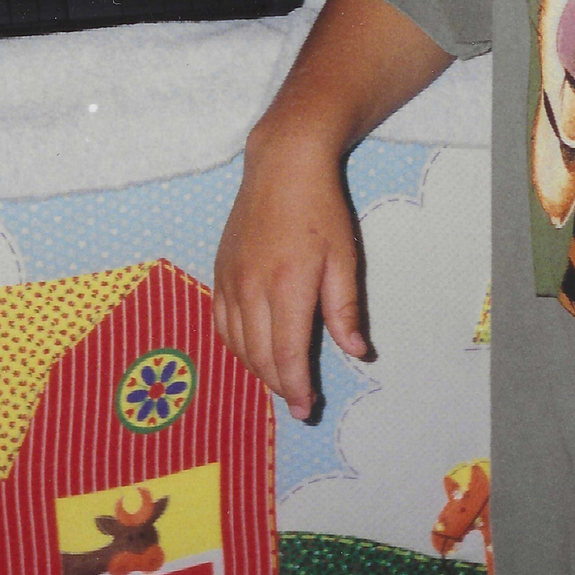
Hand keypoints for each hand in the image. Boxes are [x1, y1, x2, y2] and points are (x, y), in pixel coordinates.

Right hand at [213, 131, 369, 419]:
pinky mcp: (219, 272)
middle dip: (280, 385)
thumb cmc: (320, 210)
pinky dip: (237, 347)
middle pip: (259, 355)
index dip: (295, 387)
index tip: (306, 408)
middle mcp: (251, 287)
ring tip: (282, 381)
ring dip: (258, 369)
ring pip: (237, 344)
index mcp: (287, 285)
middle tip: (300, 404)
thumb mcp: (344, 258)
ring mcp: (230, 280)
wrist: (281, 166)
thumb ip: (345, 309)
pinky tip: (254, 352)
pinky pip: (222, 324)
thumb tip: (355, 352)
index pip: (286, 353)